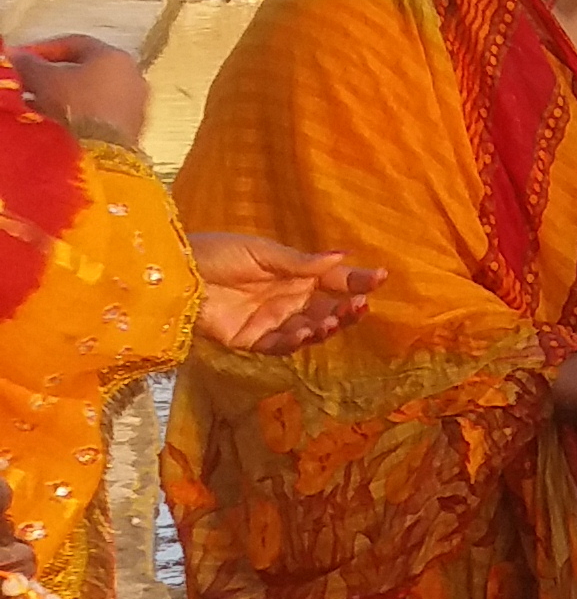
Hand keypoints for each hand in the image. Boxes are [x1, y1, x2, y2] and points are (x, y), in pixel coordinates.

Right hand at [12, 33, 145, 142]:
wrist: (103, 148)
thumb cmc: (75, 104)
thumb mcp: (44, 79)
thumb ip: (29, 64)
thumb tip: (16, 54)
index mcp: (114, 56)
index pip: (76, 44)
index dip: (45, 49)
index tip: (23, 58)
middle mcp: (132, 75)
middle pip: (87, 69)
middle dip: (55, 75)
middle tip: (29, 82)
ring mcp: (136, 102)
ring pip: (94, 92)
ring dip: (65, 96)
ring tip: (36, 104)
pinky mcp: (133, 126)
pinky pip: (101, 112)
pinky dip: (79, 112)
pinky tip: (56, 121)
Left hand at [189, 230, 384, 353]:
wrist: (173, 275)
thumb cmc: (215, 253)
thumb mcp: (260, 252)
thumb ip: (300, 262)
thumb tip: (343, 256)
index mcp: (293, 274)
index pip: (333, 279)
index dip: (357, 280)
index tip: (381, 278)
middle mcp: (286, 298)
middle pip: (327, 310)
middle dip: (347, 310)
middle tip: (359, 306)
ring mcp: (270, 321)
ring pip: (309, 331)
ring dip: (325, 328)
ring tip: (329, 321)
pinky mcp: (250, 340)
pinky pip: (280, 346)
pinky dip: (296, 341)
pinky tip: (306, 331)